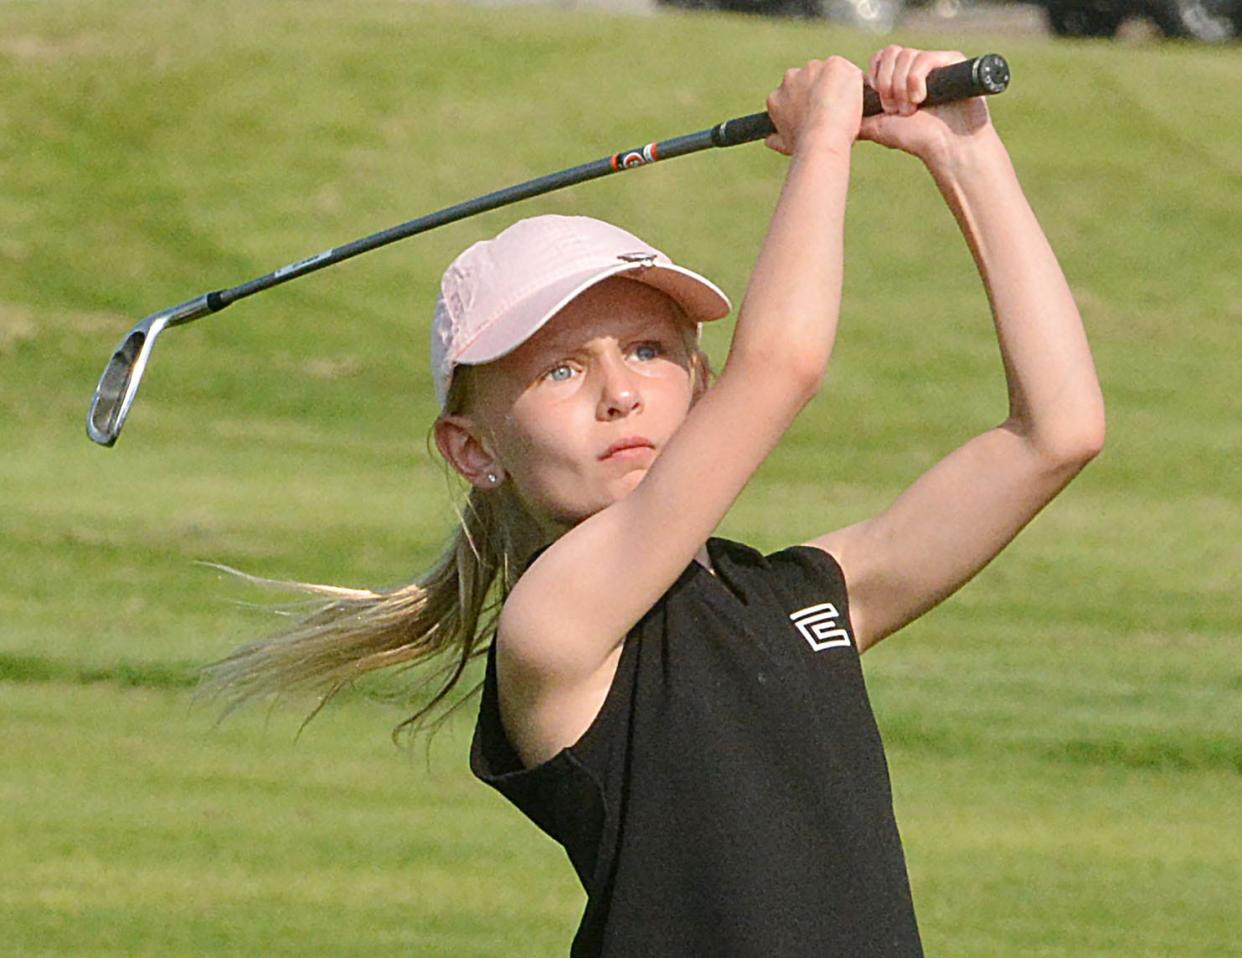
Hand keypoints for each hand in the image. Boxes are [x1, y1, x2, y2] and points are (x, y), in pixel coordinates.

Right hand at [764, 56, 864, 156]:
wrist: (822, 138)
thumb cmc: (805, 145)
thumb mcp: (785, 144)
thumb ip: (777, 138)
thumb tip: (769, 140)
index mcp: (776, 97)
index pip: (792, 93)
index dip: (806, 104)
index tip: (815, 115)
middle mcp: (790, 77)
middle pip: (809, 79)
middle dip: (820, 91)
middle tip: (832, 112)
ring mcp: (813, 68)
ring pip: (828, 74)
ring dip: (836, 86)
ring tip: (845, 108)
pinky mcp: (834, 64)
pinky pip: (848, 71)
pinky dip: (854, 83)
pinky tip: (856, 100)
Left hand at [859, 46, 993, 166]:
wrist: (947, 147)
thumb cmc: (916, 139)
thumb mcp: (878, 127)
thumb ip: (859, 115)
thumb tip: (836, 111)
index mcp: (901, 77)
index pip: (880, 56)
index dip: (875, 74)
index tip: (879, 99)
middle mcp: (917, 67)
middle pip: (890, 52)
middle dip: (886, 83)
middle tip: (893, 109)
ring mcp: (935, 63)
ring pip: (906, 55)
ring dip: (901, 86)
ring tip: (910, 109)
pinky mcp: (952, 61)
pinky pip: (923, 58)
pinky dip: (915, 81)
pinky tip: (921, 99)